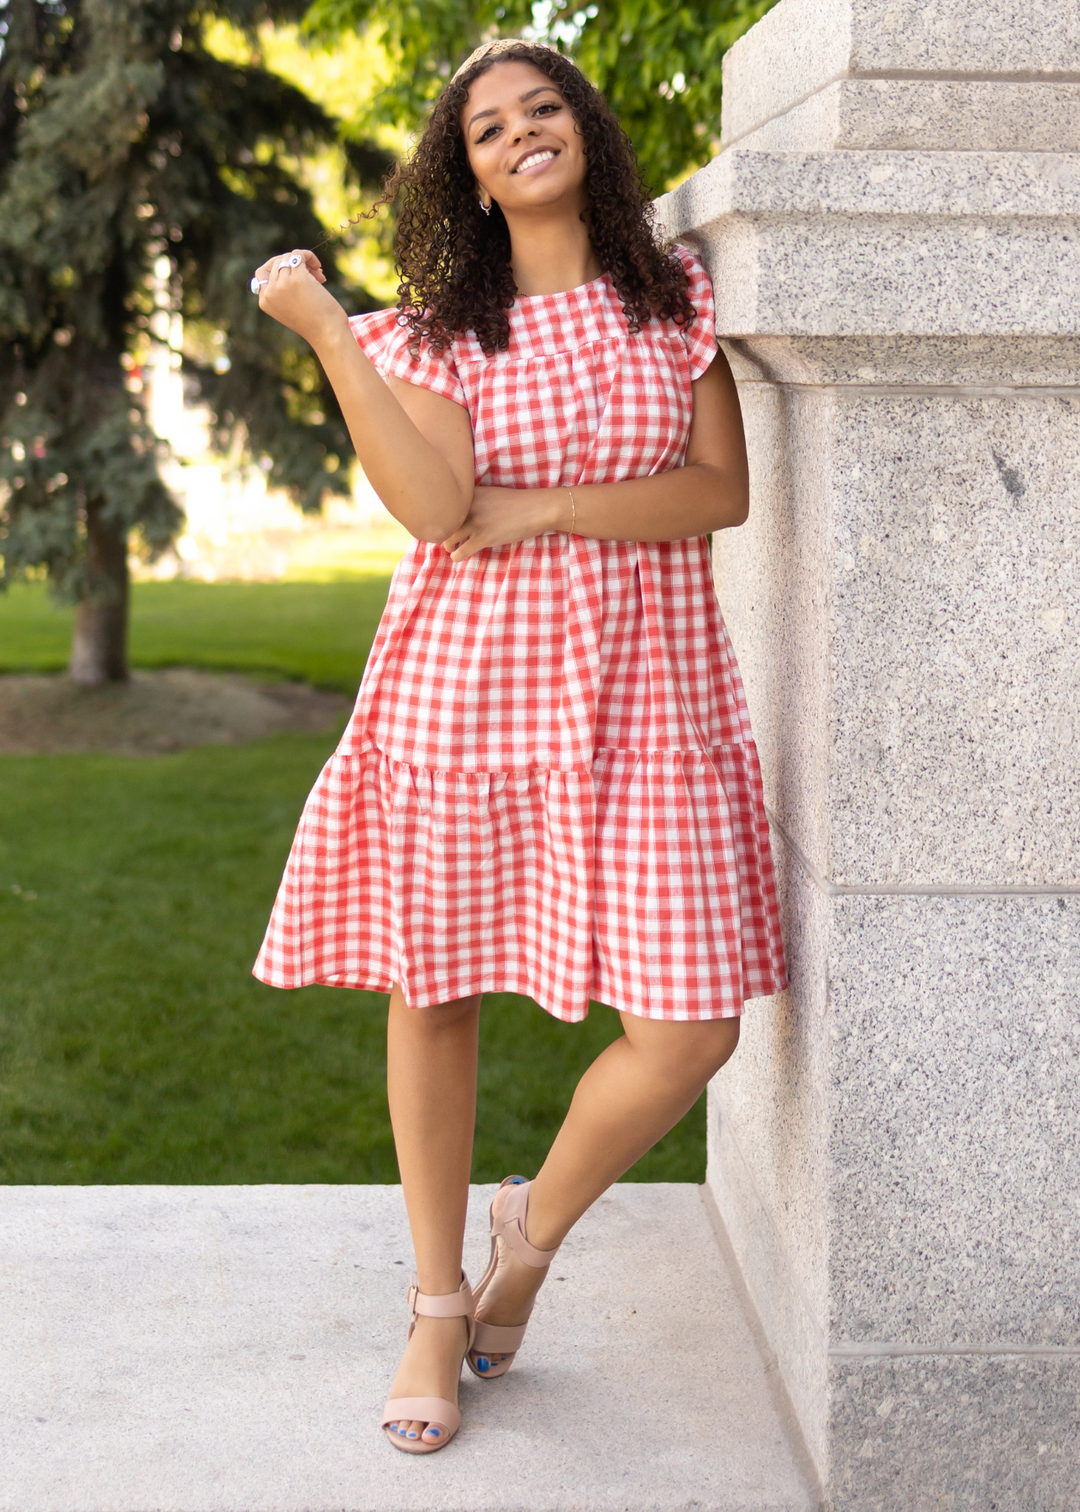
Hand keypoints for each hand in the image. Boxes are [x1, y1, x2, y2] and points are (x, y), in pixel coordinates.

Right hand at [253, 249, 348, 347]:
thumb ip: (282, 290)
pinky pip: (299, 255)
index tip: (294, 274)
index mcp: (264, 301)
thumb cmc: (314, 323)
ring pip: (289, 258)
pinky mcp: (297, 278)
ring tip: (319, 276)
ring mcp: (282, 285)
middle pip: (277, 262)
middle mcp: (270, 293)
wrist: (327, 334)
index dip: (279, 269)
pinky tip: (319, 267)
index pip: (262, 273)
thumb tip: (289, 260)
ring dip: (306, 262)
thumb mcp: (290, 308)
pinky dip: (309, 256)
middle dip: (295, 265)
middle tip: (313, 276)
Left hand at [441, 486, 565, 560]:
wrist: (537, 508)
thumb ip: (473, 501)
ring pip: (448, 537)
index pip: (443, 504)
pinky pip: (461, 551)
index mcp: (470, 492)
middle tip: (444, 537)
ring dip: (447, 545)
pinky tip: (458, 556)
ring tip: (451, 547)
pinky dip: (456, 556)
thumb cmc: (516, 502)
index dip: (438, 515)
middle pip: (442, 521)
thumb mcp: (491, 494)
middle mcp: (469, 505)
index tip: (438, 521)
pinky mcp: (484, 537)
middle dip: (441, 531)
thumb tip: (459, 514)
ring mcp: (476, 521)